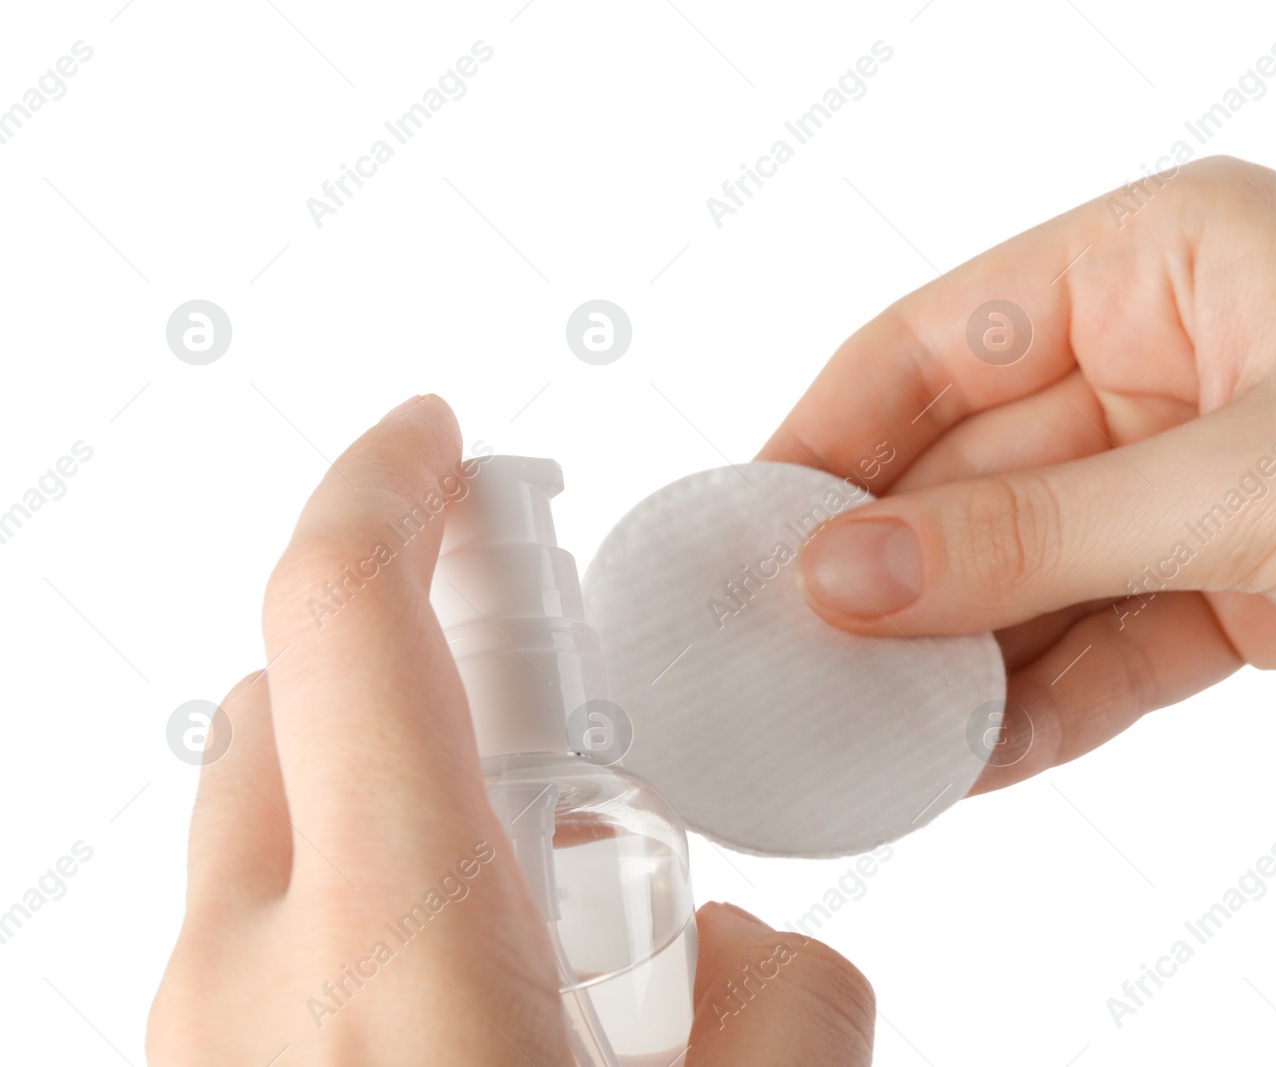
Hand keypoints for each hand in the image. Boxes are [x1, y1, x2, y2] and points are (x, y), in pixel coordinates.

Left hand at [149, 396, 873, 1065]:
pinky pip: (257, 926)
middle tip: (549, 714)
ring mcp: (202, 1037)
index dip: (388, 481)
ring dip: (387, 783)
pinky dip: (355, 890)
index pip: (342, 612)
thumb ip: (787, 997)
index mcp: (397, 948)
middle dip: (419, 656)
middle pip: (294, 700)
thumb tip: (740, 943)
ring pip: (263, 815)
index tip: (440, 436)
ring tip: (527, 884)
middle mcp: (254, 977)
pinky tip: (475, 993)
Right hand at [761, 156, 1275, 791]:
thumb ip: (1030, 539)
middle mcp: (1167, 355)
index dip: (829, 437)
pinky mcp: (1240, 580)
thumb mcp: (1244, 484)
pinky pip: (1106, 638)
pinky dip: (1046, 701)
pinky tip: (979, 758)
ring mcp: (1199, 475)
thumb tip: (842, 570)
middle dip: (889, 572)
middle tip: (790, 662)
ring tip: (870, 736)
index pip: (936, 341)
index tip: (744, 535)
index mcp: (1158, 259)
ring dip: (959, 656)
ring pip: (1032, 569)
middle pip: (975, 470)